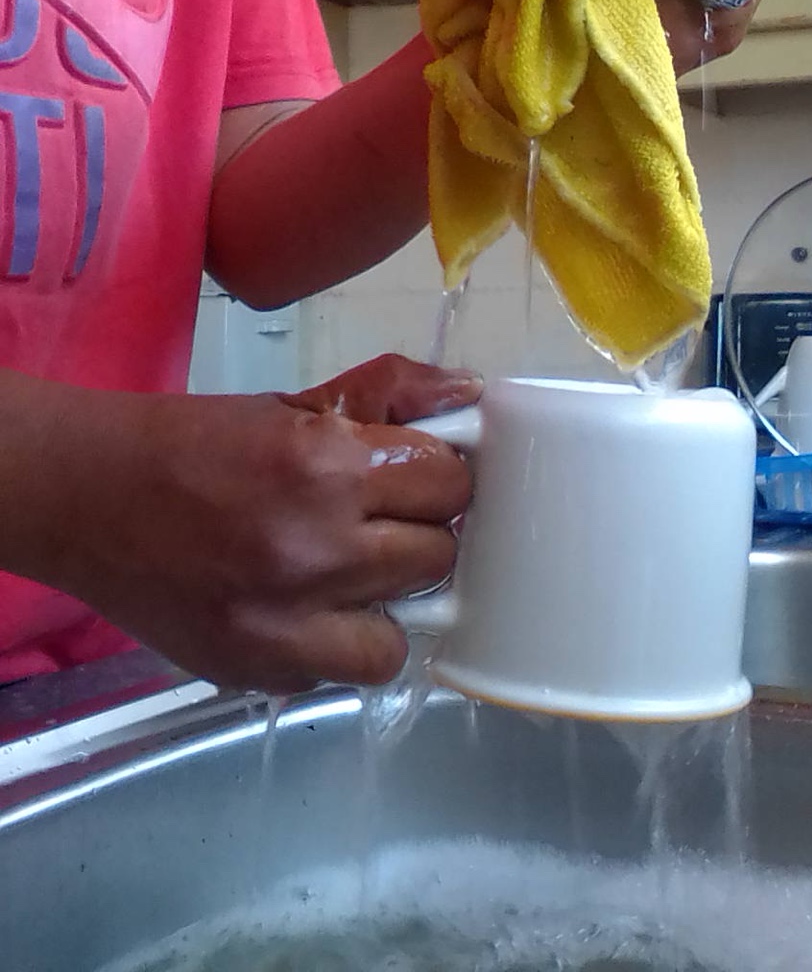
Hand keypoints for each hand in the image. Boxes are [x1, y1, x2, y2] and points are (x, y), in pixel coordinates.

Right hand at [18, 358, 476, 692]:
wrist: (90, 499)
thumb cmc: (198, 444)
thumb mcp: (296, 405)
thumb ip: (390, 394)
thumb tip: (469, 391)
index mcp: (326, 465)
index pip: (449, 482)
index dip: (437, 477)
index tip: (413, 477)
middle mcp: (314, 546)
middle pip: (437, 554)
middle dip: (418, 533)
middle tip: (379, 521)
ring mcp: (287, 620)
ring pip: (406, 629)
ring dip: (389, 599)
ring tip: (351, 573)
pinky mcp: (260, 668)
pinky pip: (350, 671)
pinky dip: (343, 645)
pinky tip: (313, 611)